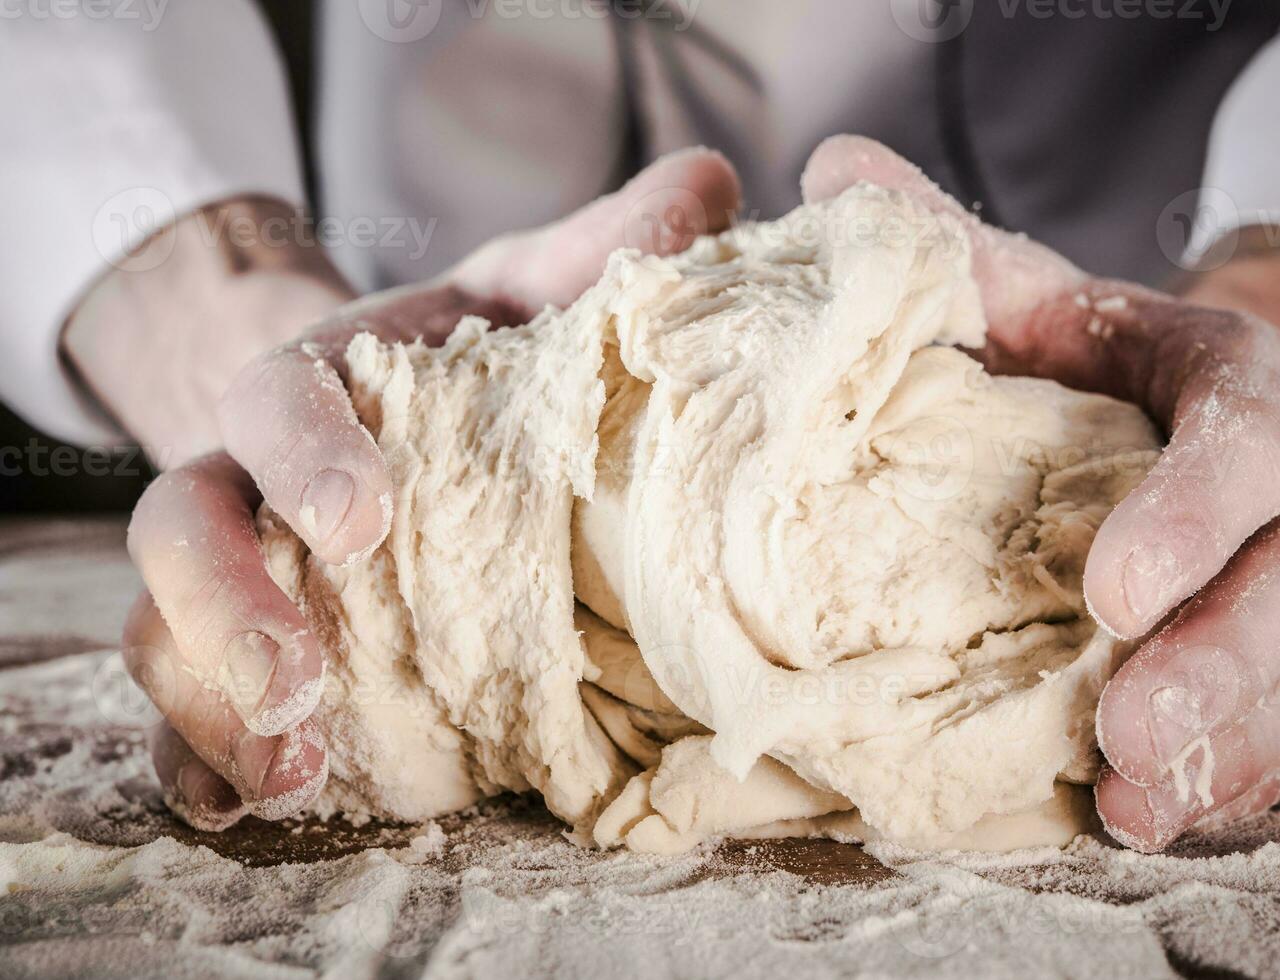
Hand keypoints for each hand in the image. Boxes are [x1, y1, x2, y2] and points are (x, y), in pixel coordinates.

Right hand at [122, 148, 742, 828]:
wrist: (404, 404)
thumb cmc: (479, 350)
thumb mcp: (537, 291)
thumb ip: (609, 247)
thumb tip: (712, 184)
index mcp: (319, 380)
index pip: (275, 398)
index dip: (304, 456)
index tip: (368, 521)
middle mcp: (254, 474)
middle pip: (179, 524)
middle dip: (224, 602)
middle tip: (297, 682)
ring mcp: (242, 565)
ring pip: (166, 625)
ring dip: (210, 701)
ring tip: (285, 773)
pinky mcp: (254, 644)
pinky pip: (193, 703)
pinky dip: (200, 755)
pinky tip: (240, 804)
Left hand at [802, 135, 1279, 850]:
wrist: (1198, 402)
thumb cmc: (1098, 358)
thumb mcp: (1036, 293)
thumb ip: (951, 245)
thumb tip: (832, 170)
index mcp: (1240, 389)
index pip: (1241, 449)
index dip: (1189, 521)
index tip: (1109, 589)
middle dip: (1220, 668)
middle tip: (1127, 732)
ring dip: (1230, 748)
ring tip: (1137, 802)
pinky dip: (1237, 782)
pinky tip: (1159, 816)